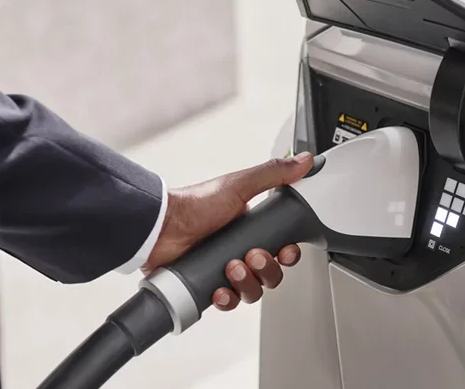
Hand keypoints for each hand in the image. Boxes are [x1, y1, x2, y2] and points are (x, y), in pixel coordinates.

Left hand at [143, 152, 313, 310]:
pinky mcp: (207, 286)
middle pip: (270, 273)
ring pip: (252, 290)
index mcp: (250, 228)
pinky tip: (220, 289)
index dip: (287, 255)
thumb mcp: (239, 185)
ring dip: (247, 283)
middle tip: (252, 256)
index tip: (285, 251)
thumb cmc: (195, 204)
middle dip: (266, 269)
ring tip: (231, 267)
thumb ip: (273, 174)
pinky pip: (228, 302)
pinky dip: (227, 299)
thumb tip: (303, 161)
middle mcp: (239, 250)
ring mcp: (223, 269)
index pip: (281, 249)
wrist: (160, 227)